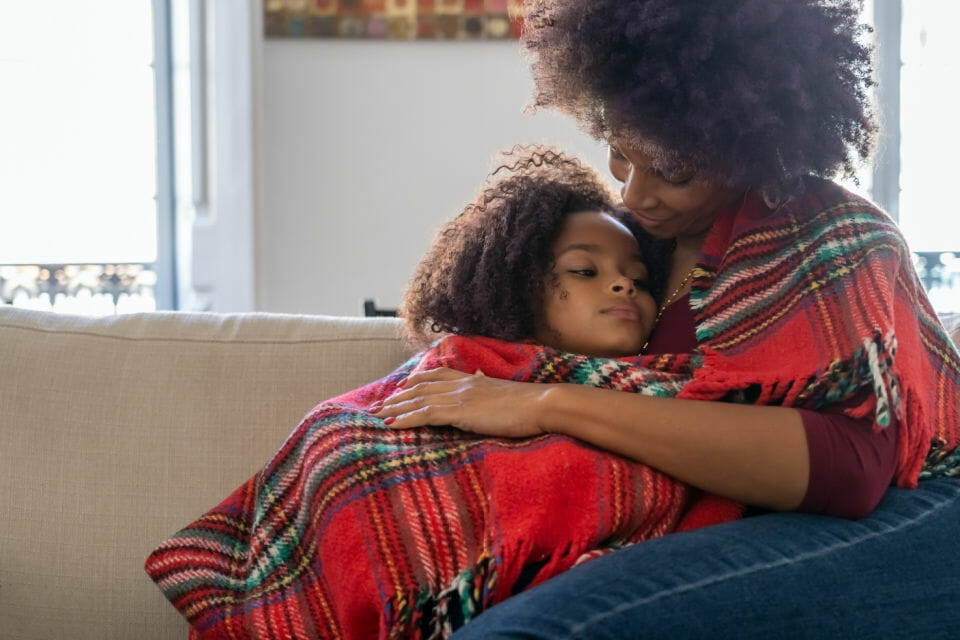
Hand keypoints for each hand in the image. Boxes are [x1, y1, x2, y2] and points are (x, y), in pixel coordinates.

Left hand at [372, 367, 548, 437]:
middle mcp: (462, 384)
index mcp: (473, 380)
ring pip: (418, 400)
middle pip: (421, 387)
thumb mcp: (505, 396)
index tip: (401, 387)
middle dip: (398, 397)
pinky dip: (404, 419)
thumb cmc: (530, 405)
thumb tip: (485, 390)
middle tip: (379, 405)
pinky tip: (391, 425)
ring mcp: (460, 397)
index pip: (437, 375)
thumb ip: (490, 393)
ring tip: (376, 416)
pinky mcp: (460, 412)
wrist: (542, 404)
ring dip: (395, 408)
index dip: (416, 381)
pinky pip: (425, 414)